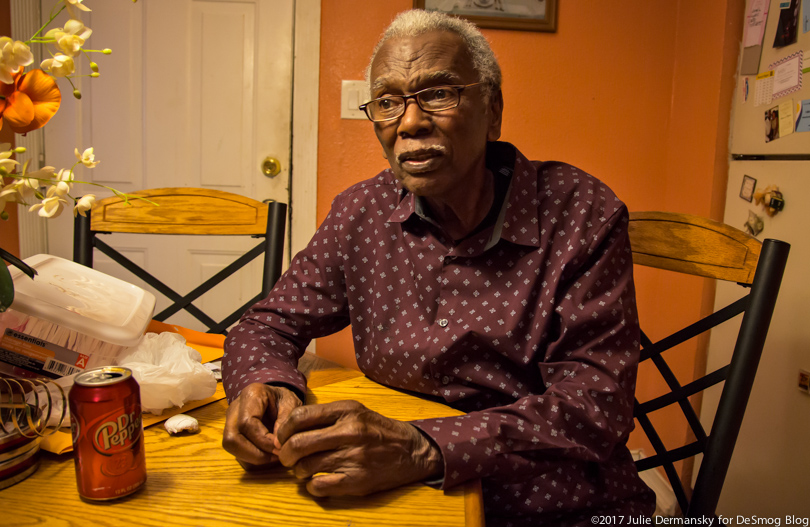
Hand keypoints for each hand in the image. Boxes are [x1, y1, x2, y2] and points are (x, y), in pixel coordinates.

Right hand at [222, 383, 301, 468]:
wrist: (275, 397)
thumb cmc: (284, 400)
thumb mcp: (292, 404)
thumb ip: (286, 420)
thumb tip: (277, 444)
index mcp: (250, 395)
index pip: (247, 423)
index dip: (262, 440)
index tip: (280, 448)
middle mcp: (234, 408)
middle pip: (232, 438)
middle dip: (254, 453)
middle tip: (276, 456)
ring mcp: (229, 421)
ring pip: (231, 446)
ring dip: (252, 457)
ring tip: (274, 457)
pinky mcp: (231, 433)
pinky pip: (236, 452)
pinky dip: (251, 459)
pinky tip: (267, 455)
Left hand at [274, 400, 442, 496]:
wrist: (411, 450)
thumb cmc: (376, 430)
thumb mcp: (354, 411)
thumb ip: (324, 416)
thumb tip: (288, 430)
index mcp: (346, 411)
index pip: (300, 417)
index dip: (283, 430)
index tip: (283, 438)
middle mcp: (349, 432)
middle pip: (297, 444)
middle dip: (285, 454)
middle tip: (288, 458)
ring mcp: (353, 457)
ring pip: (305, 467)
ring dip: (298, 472)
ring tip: (305, 469)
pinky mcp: (357, 480)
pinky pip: (319, 487)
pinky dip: (312, 487)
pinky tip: (318, 481)